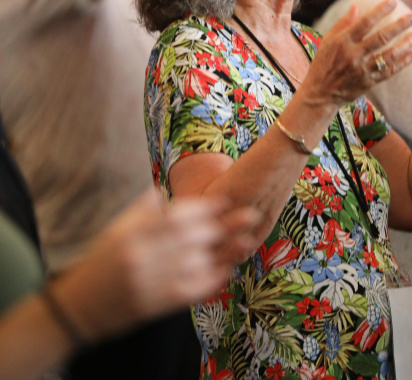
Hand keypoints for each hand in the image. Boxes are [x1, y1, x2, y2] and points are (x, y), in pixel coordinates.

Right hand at [49, 188, 257, 340]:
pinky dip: (211, 280)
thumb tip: (167, 188)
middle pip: (189, 238)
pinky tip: (228, 269)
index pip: (174, 216)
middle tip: (247, 215)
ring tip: (247, 240)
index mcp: (131, 233)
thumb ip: (144, 208)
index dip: (202, 208)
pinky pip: (189, 292)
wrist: (80, 305)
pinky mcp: (154, 306)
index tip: (225, 199)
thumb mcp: (117, 227)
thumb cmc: (101, 260)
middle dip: (221, 226)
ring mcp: (148, 283)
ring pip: (194, 264)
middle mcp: (140, 256)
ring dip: (224, 251)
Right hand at [303, 0, 411, 106]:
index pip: (364, 23)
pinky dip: (402, 63)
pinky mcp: (369, 82)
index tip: (393, 1)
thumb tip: (357, 6)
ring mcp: (362, 70)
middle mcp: (354, 55)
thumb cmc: (323, 63)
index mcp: (342, 42)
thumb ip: (343, 23)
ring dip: (405, 44)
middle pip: (381, 37)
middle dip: (399, 26)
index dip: (380, 11)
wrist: (320, 93)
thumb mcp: (327, 40)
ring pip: (388, 55)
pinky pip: (389, 71)